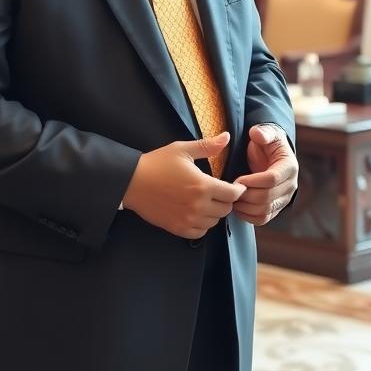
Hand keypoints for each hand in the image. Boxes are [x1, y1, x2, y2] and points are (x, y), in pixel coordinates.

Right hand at [122, 133, 245, 238]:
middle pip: (226, 209)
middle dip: (227, 200)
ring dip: (215, 213)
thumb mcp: (182, 150)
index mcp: (203, 185)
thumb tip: (227, 137)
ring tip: (208, 202)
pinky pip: (200, 233)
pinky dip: (203, 225)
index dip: (238, 190)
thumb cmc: (157, 163)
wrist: (132, 182)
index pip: (233, 194)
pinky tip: (198, 214)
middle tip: (221, 192)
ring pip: (214, 222)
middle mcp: (198, 206)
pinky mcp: (177, 228)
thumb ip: (208, 145)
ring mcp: (187, 219)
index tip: (236, 186)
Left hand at [233, 124, 298, 225]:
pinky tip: (238, 208)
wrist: (271, 154)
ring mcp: (284, 199)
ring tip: (232, 199)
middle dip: (246, 195)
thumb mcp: (266, 133)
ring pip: (265, 210)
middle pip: (267, 197)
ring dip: (246, 207)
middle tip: (231, 191)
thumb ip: (263, 132)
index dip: (252, 181)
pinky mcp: (276, 208)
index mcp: (289, 166)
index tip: (237, 179)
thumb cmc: (267, 143)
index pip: (272, 179)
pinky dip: (248, 216)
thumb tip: (257, 134)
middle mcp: (290, 185)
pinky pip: (263, 219)